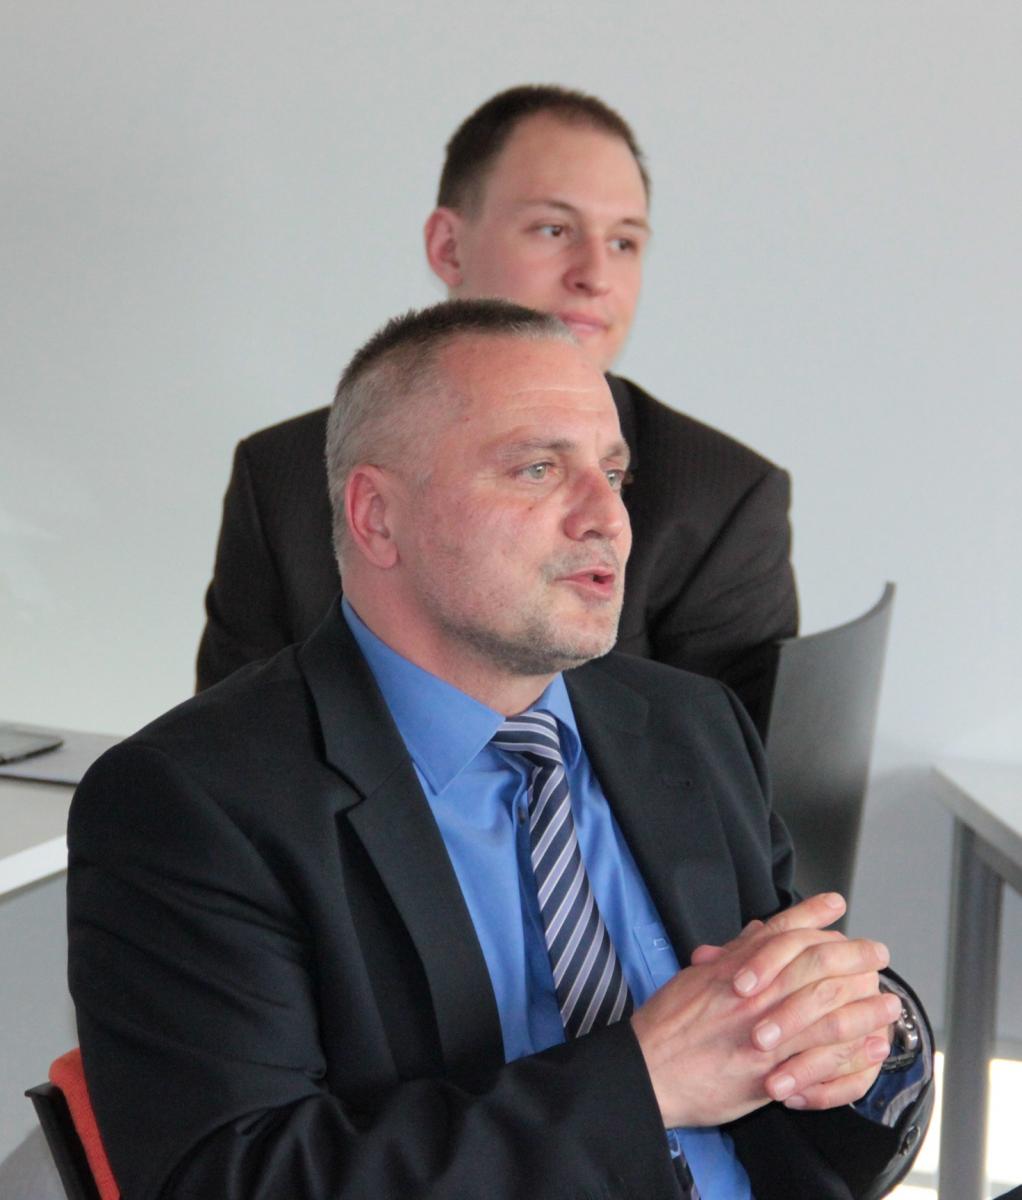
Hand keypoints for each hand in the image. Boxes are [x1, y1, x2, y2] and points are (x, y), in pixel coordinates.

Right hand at [630, 894, 894, 1127]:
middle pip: (814, 964)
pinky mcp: (767, 1072)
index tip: (837, 904)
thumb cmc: (666, 1024)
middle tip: (878, 952)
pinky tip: (870, 1045)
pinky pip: (819, 1059)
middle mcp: (752, 993)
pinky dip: (850, 1051)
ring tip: (889, 1002)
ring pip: (826, 1011)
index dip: (812, 914)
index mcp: (733, 967)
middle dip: (853, 955)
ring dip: (863, 1005)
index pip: (780, 931)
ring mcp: (762, 1032)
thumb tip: (759, 932)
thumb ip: (733, 955)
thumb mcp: (696, 977)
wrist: (648, 1070)